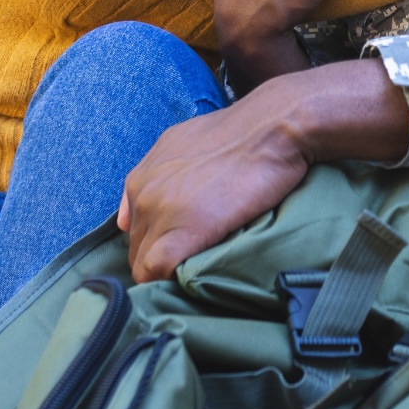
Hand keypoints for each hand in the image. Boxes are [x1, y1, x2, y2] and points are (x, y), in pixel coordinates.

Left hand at [117, 62, 408, 280]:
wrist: (274, 127)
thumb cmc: (242, 132)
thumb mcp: (186, 141)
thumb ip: (160, 171)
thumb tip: (141, 205)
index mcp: (142, 175)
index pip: (134, 227)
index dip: (158, 241)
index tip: (182, 247)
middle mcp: (142, 193)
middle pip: (136, 247)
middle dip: (161, 258)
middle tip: (195, 261)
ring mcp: (158, 213)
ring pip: (144, 265)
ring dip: (168, 273)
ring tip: (199, 271)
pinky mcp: (180, 234)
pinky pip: (157, 273)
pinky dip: (173, 281)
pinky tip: (198, 279)